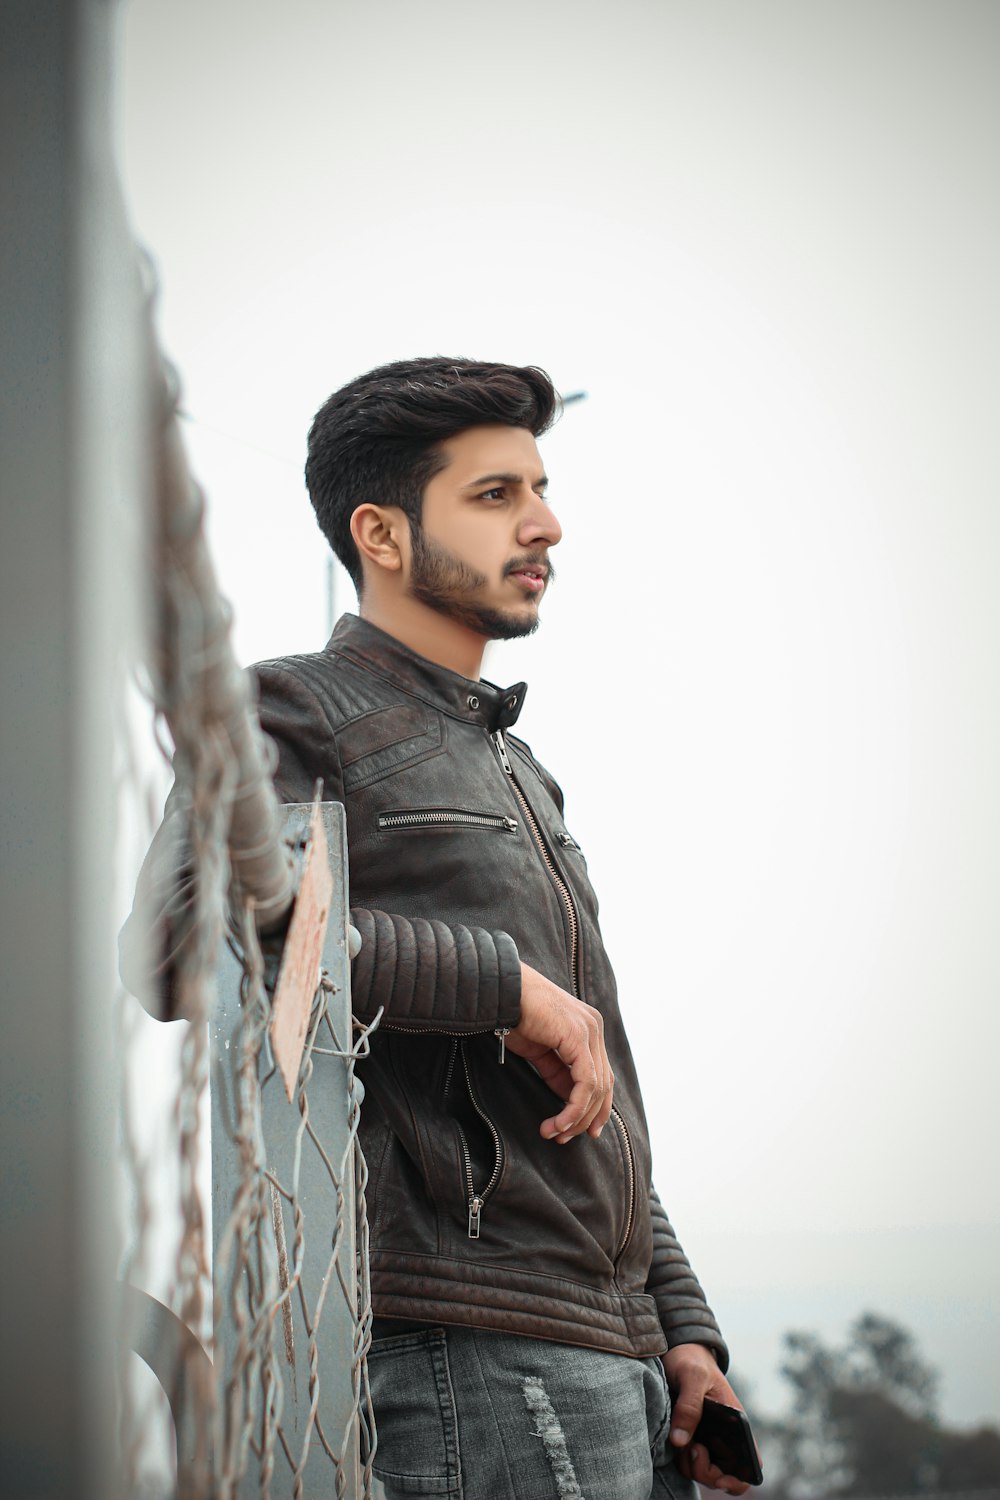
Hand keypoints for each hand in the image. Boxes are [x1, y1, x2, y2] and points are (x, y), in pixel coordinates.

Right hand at [504, 963, 613, 1142]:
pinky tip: (558, 1123)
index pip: (602, 1075)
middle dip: (585, 1117)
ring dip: (575, 1118)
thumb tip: (569, 1101)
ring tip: (554, 1133)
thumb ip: (558, 1072)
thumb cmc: (513, 1016)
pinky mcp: (579, 1036)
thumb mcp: (540, 1051)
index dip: (596, 1107)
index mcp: (588, 1028)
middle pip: (603, 1084)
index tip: (584, 1131)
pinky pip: (585, 1083)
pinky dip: (573, 1108)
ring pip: (596, 1088)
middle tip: (563, 1138)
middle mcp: (594, 1027)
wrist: (500, 992)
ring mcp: (589, 1030)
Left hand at [662, 1344, 754, 1494]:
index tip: (720, 1478)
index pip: (751, 1462)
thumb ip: (689, 1406)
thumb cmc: (692, 1360)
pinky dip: (681, 1460)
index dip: (739, 1480)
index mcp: (737, 1423)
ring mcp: (708, 1439)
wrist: (677, 1350)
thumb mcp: (693, 1376)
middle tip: (695, 1450)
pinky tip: (676, 1442)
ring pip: (703, 1472)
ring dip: (691, 1466)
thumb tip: (680, 1441)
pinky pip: (687, 1463)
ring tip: (682, 1442)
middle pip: (724, 1475)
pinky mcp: (690, 1438)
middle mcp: (725, 1436)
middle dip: (707, 1472)